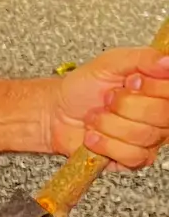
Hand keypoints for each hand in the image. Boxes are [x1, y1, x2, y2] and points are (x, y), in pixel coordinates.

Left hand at [49, 46, 168, 167]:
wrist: (57, 112)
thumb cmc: (84, 86)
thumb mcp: (111, 62)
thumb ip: (143, 58)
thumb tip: (168, 61)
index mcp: (159, 88)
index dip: (150, 87)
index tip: (129, 81)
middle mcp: (160, 114)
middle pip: (162, 114)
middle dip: (125, 105)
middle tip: (107, 98)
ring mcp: (150, 138)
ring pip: (144, 135)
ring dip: (109, 124)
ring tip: (96, 116)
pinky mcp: (134, 158)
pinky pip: (132, 156)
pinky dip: (106, 144)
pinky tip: (93, 136)